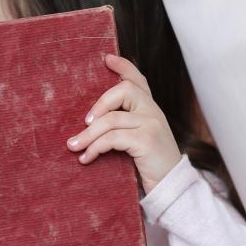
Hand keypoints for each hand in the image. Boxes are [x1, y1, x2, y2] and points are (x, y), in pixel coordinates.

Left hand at [66, 53, 181, 194]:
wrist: (172, 187)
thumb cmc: (151, 165)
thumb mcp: (141, 139)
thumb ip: (126, 125)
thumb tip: (91, 121)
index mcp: (151, 109)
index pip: (139, 80)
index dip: (123, 67)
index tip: (106, 59)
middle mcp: (154, 111)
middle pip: (124, 90)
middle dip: (99, 105)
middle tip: (84, 122)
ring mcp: (152, 124)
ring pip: (111, 119)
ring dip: (88, 134)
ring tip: (73, 146)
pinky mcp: (146, 140)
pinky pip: (112, 138)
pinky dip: (95, 147)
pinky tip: (86, 158)